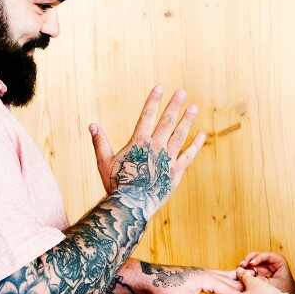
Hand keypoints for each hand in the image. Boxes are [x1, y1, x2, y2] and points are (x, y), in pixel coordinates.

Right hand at [89, 86, 204, 217]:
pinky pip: (188, 156)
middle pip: (167, 121)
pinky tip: (202, 135)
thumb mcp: (104, 161)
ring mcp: (168, 159)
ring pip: (180, 135)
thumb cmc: (115, 184)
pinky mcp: (176, 173)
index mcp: (139, 142)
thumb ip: (100, 142)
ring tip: (194, 107)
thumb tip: (92, 125)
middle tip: (183, 92)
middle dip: (175, 105)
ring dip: (187, 120)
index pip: (147, 115)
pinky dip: (195, 146)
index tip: (160, 87)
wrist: (131, 206)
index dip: (153, 100)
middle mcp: (155, 147)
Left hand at [137, 261, 242, 293]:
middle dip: (241, 286)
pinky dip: (224, 278)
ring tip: (247, 284)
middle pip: (227, 280)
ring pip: (222, 276)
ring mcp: (201, 272)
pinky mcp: (196, 273)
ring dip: (233, 280)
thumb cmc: (165, 289)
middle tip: (259, 292)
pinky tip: (225, 281)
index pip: (228, 288)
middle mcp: (205, 273)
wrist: (150, 276)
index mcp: (205, 279)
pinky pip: (215, 275)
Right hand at [238, 251, 294, 293]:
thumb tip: (248, 277)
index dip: (257, 258)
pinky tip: (241, 274)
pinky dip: (246, 271)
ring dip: (245, 265)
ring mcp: (264, 267)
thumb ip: (261, 280)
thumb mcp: (274, 284)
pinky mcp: (259, 273)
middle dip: (248, 260)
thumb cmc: (286, 291)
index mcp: (278, 260)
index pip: (266, 255)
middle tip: (242, 265)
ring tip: (239, 269)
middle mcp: (270, 261)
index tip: (251, 263)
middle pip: (257, 256)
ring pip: (252, 262)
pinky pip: (251, 270)